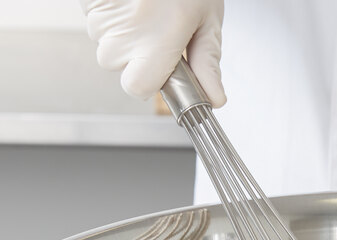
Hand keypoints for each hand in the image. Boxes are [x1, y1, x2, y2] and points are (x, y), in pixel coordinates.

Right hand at [80, 0, 225, 105]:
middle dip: (136, 52)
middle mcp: (122, 34)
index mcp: (154, 44)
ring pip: (105, 41)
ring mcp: (99, 16)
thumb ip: (207, 62)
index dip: (148, 79)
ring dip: (122, 31)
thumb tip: (214, 98)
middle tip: (156, 25)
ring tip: (143, 6)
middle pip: (118, 64)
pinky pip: (94, 18)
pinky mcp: (86, 1)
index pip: (137, 88)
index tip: (160, 66)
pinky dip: (110, 12)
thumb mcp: (206, 19)